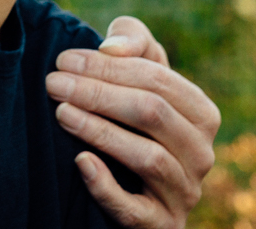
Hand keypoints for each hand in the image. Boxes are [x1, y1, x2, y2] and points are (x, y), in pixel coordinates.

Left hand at [46, 16, 219, 228]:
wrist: (135, 184)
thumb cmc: (135, 116)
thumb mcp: (140, 74)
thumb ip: (133, 43)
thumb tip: (111, 47)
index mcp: (202, 114)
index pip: (158, 80)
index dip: (109, 67)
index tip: (63, 60)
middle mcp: (201, 154)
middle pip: (152, 113)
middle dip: (98, 94)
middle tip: (53, 83)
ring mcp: (185, 193)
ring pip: (148, 157)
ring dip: (100, 131)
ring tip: (61, 113)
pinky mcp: (162, 225)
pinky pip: (135, 210)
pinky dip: (107, 186)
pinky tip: (80, 161)